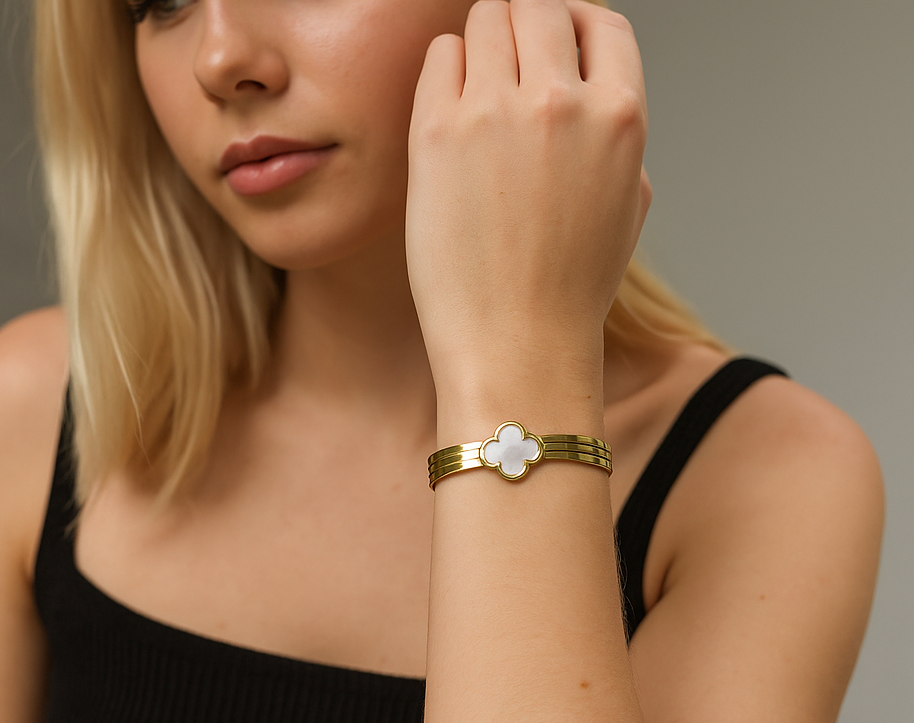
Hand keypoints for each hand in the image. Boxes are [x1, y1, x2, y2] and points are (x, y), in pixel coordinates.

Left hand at [406, 0, 650, 408]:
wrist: (518, 346)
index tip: (551, 50)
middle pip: (537, 8)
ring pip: (486, 18)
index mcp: (620, 116)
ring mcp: (495, 112)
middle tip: (504, 75)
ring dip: (481, 47)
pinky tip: (447, 119)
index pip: (599, 21)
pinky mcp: (437, 133)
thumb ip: (615, 134)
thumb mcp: (627, 205)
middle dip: (523, 32)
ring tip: (474, 100)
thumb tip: (590, 88)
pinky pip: (438, 56)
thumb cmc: (569, 290)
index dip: (573, 27)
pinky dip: (443, 73)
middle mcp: (561, 101)